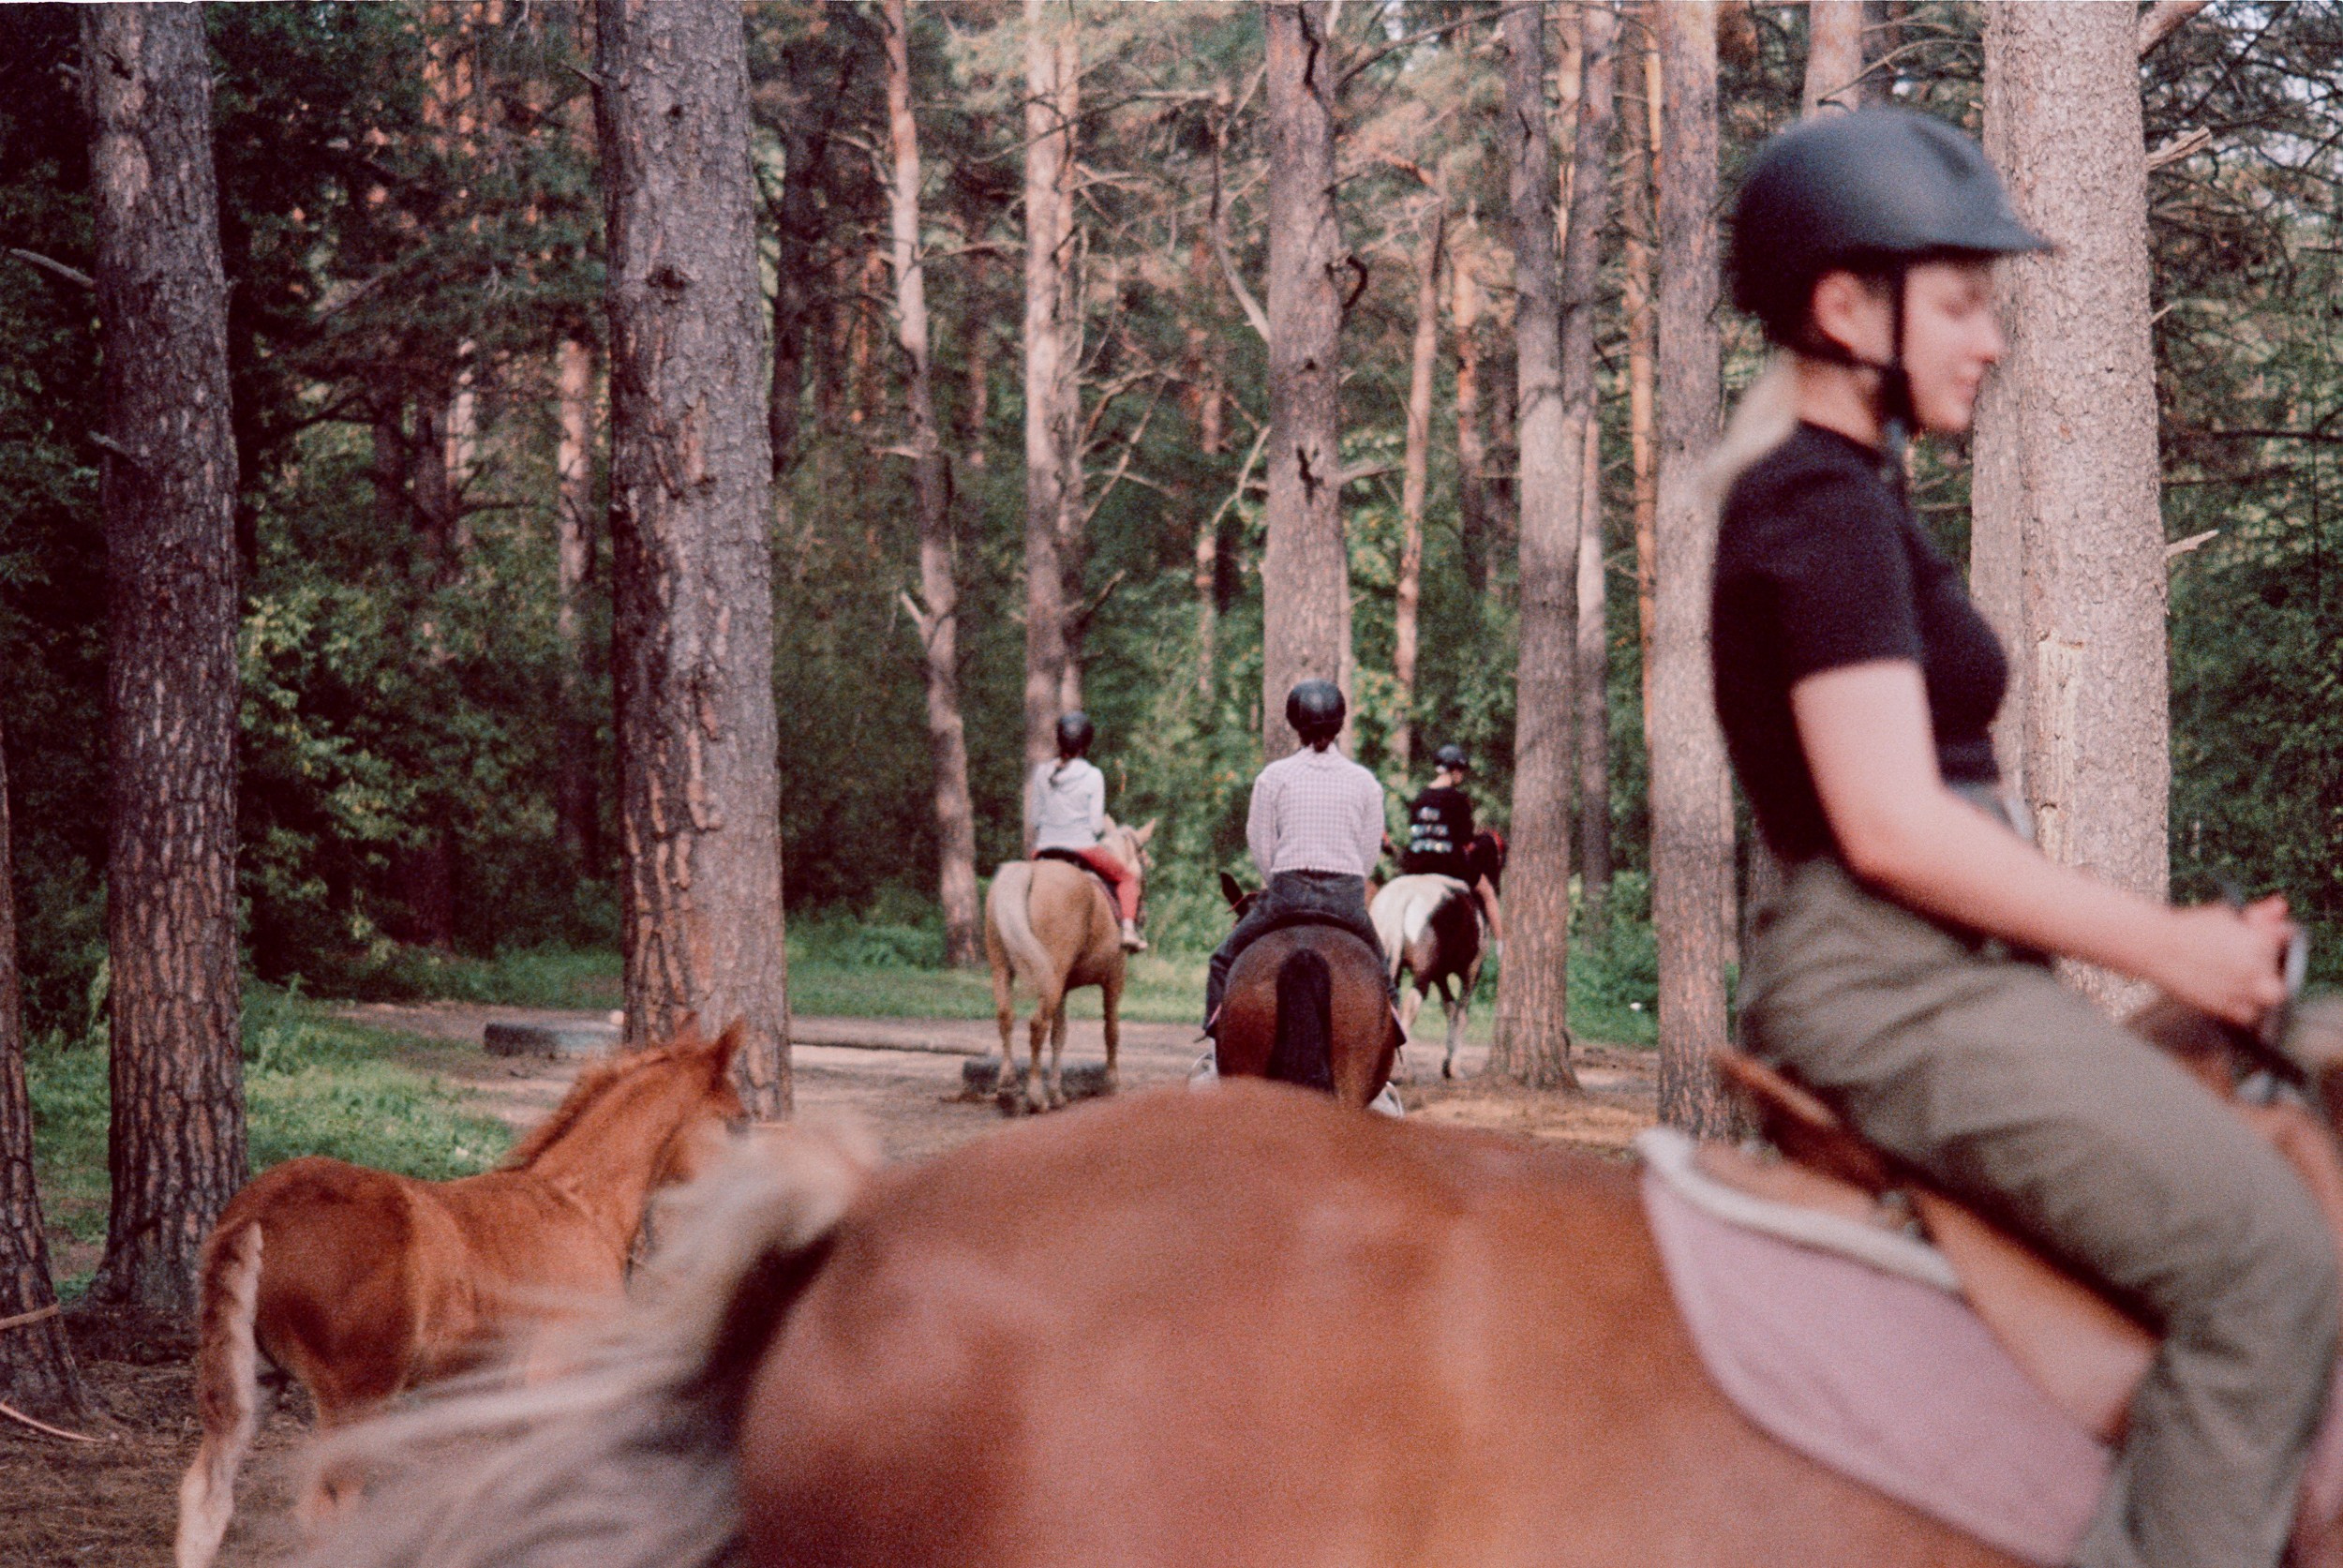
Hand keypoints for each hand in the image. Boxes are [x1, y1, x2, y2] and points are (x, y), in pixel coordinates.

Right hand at [2155, 897, 2293, 1028]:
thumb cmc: (2187, 929)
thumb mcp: (2226, 914)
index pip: (2284, 941)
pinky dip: (2243, 1007)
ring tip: (2237, 978)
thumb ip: (2259, 914)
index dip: (2268, 940)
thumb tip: (2280, 908)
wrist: (2154, 946)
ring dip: (2260, 988)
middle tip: (2239, 959)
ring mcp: (2242, 989)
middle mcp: (2256, 968)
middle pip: (2278, 970)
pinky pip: (2248, 1014)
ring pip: (2270, 996)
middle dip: (2265, 964)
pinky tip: (2229, 993)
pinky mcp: (2225, 1007)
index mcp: (2260, 942)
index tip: (2254, 940)